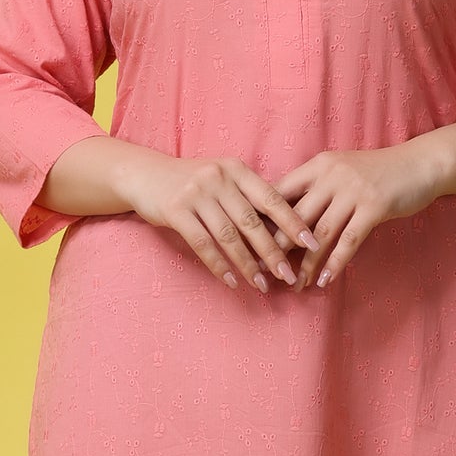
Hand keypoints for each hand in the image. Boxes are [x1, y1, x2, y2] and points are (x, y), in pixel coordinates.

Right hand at [121, 150, 320, 292]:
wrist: (144, 174)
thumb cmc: (191, 182)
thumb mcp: (222, 179)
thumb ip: (247, 198)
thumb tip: (284, 230)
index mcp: (236, 169)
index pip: (272, 198)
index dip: (293, 222)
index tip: (312, 243)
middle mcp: (219, 178)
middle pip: (253, 221)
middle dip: (274, 251)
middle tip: (290, 275)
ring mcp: (196, 194)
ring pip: (229, 236)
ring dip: (248, 265)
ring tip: (263, 285)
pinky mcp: (176, 210)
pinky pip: (203, 244)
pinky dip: (219, 265)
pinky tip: (232, 281)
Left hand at [271, 142, 445, 289]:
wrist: (420, 164)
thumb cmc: (378, 172)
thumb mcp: (341, 171)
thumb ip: (315, 188)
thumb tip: (283, 216)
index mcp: (318, 165)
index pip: (280, 192)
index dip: (262, 219)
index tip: (247, 244)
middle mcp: (331, 175)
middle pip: (295, 215)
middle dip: (277, 246)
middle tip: (263, 271)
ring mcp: (353, 191)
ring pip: (320, 233)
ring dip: (306, 263)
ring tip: (295, 284)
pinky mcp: (374, 207)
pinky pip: (349, 240)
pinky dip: (334, 263)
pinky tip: (324, 280)